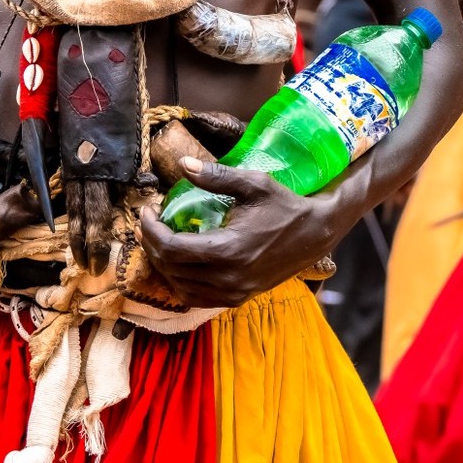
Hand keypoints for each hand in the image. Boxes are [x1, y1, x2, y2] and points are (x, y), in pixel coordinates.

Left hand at [135, 158, 341, 307]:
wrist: (315, 235)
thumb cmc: (284, 206)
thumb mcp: (253, 184)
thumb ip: (216, 176)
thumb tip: (182, 165)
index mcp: (227, 250)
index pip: (171, 248)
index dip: (151, 230)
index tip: (147, 210)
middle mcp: (227, 277)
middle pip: (170, 268)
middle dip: (152, 243)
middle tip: (151, 221)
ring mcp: (232, 292)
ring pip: (179, 286)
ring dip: (163, 264)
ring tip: (161, 239)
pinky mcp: (238, 297)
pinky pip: (196, 297)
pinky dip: (180, 282)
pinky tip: (179, 262)